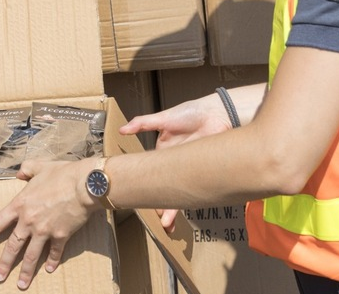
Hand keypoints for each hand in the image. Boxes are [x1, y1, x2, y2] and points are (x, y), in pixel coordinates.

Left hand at [0, 158, 98, 289]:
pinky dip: (52, 261)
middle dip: (4, 264)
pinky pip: (54, 252)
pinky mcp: (61, 236)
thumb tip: (20, 172)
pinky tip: (49, 269)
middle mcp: (29, 221)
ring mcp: (44, 230)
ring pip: (31, 255)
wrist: (84, 185)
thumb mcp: (40, 166)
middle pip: (12, 246)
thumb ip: (27, 170)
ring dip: (25, 271)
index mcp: (20, 204)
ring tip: (20, 285)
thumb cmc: (62, 174)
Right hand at [119, 95, 231, 230]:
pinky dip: (194, 201)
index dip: (146, 188)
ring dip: (175, 209)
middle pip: (165, 188)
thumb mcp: (164, 118)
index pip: (151, 175)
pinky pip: (197, 189)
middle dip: (161, 205)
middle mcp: (175, 164)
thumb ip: (143, 123)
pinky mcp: (204, 171)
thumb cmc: (191, 113)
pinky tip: (189, 212)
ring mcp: (190, 169)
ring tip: (168, 224)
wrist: (217, 113)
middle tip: (158, 220)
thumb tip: (121, 129)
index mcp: (162, 152)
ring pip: (180, 193)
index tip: (140, 200)